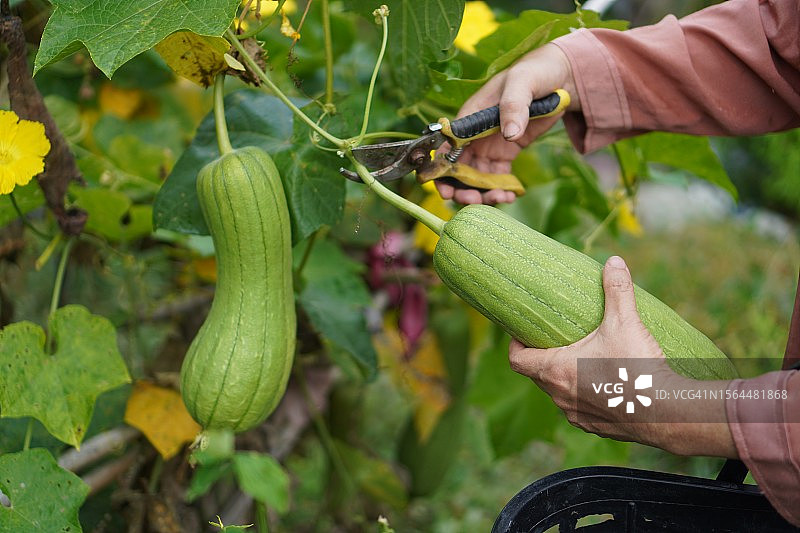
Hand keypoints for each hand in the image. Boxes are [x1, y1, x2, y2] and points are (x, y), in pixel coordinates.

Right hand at [436, 43, 578, 204]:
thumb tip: (509, 134)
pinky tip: (511, 196)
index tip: (446, 190)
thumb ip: (514, 106)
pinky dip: (501, 190)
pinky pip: (498, 178)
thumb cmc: (534, 73)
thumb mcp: (523, 83)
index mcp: (470, 117)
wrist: (558, 78)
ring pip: (477, 178)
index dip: (442, 170)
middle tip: (474, 201)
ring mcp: (489, 147)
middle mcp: (475, 136)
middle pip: (458, 169)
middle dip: (462, 189)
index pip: (447, 147)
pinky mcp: (506, 154)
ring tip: (500, 198)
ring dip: (483, 193)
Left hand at [508, 256, 737, 457]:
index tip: (523, 332)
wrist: (668, 412)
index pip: (517, 360)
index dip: (516, 344)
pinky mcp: (596, 427)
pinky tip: (602, 384)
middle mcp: (560, 396)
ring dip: (564, 378)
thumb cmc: (637, 368)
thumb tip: (613, 261)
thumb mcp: (625, 322)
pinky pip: (580, 409)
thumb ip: (616, 290)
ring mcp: (576, 414)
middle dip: (543, 357)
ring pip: (559, 394)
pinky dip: (585, 396)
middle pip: (537, 375)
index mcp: (556, 370)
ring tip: (581, 359)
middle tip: (556, 339)